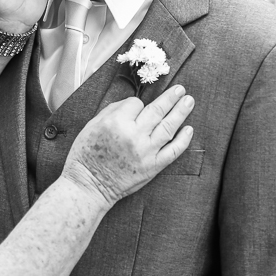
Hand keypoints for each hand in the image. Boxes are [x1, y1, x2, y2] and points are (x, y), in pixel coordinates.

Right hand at [62, 85, 194, 206]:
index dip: (136, 104)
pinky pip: (173, 151)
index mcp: (116, 123)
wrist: (89, 185)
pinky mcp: (153, 166)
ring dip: (181, 112)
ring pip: (168, 127)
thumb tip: (133, 104)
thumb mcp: (92, 125)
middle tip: (180, 89)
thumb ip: (113, 111)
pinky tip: (189, 129)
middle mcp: (134, 135)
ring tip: (189, 101)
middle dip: (170, 98)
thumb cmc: (86, 154)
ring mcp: (146, 151)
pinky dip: (183, 140)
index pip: (136, 103)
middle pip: (157, 110)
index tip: (135, 109)